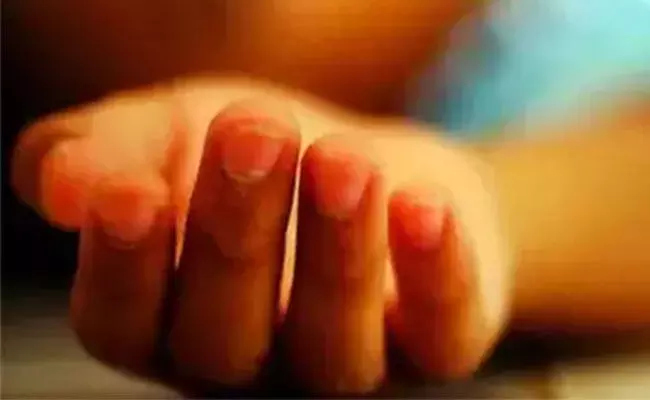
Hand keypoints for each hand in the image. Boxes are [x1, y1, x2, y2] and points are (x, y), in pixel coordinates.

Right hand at [12, 77, 511, 395]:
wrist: (376, 167)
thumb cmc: (265, 159)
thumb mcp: (173, 134)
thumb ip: (107, 151)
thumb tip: (59, 181)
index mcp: (172, 320)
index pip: (123, 322)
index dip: (122, 266)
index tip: (130, 191)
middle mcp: (253, 361)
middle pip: (226, 332)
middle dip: (237, 233)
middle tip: (254, 134)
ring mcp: (342, 363)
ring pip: (333, 342)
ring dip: (336, 251)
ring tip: (340, 161)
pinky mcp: (431, 344)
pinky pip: (438, 329)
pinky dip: (433, 270)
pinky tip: (421, 204)